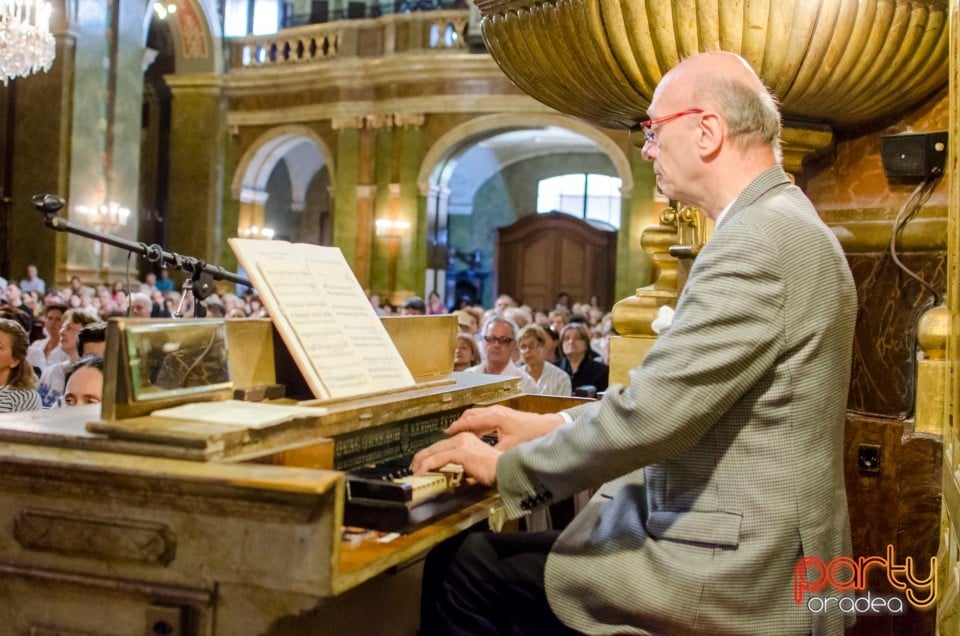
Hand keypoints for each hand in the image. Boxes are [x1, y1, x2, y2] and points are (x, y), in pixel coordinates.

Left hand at [411, 432, 500, 485]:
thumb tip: (456, 474)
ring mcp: (461, 444)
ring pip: (433, 451)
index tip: (422, 463)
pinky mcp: (460, 452)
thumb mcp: (475, 465)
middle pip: (435, 446)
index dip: (429, 454)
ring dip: (421, 462)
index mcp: (466, 438)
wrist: (505, 469)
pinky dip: (427, 466)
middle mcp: (462, 438)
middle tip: (414, 467)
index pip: (442, 445)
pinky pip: (438, 459)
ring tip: (415, 471)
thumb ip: (464, 466)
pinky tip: (421, 472)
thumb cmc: (495, 469)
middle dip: (421, 457)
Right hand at [446, 405, 563, 451]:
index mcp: (494, 418)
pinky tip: (477, 433)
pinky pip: (484, 416)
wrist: (547, 427)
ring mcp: (499, 411)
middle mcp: (495, 411)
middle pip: (470, 414)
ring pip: (477, 413)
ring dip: (468, 422)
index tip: (446, 432)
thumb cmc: (530, 436)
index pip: (469, 421)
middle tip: (449, 432)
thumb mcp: (509, 449)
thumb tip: (480, 464)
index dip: (456, 427)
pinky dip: (476, 423)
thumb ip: (492, 454)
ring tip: (460, 433)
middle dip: (459, 423)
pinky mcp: (504, 414)